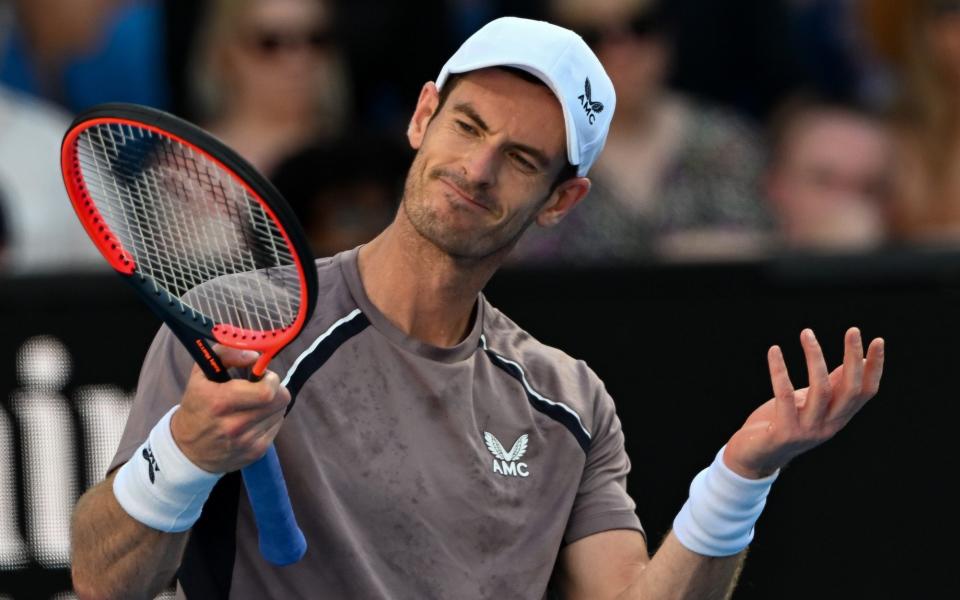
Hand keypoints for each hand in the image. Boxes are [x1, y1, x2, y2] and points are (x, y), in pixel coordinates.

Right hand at [170, 345, 290, 472]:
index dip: (271, 379)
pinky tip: (253, 419)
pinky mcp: (256, 452)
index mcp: (220, 402)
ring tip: (253, 405)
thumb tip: (255, 356)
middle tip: (262, 387)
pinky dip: (270, 419)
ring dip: (272, 405)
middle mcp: (234, 425)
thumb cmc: (197, 406)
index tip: (262, 376)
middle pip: (280, 401)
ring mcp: (246, 442)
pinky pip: (277, 427)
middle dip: (276, 389)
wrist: (188, 449)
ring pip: (280, 412)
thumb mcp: (201, 374)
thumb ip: (226, 354)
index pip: (267, 391)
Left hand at [724, 327, 883, 478]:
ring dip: (815, 358)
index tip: (878, 341)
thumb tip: (855, 360)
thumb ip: (831, 387)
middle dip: (853, 358)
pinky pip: (784, 395)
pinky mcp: (784, 432)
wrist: (753, 458)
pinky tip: (774, 351)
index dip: (874, 368)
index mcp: (838, 418)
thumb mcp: (811, 405)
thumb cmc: (781, 424)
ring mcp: (807, 430)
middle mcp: (828, 426)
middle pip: (849, 390)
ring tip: (807, 333)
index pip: (866, 393)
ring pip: (820, 390)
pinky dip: (780, 370)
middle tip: (853, 330)